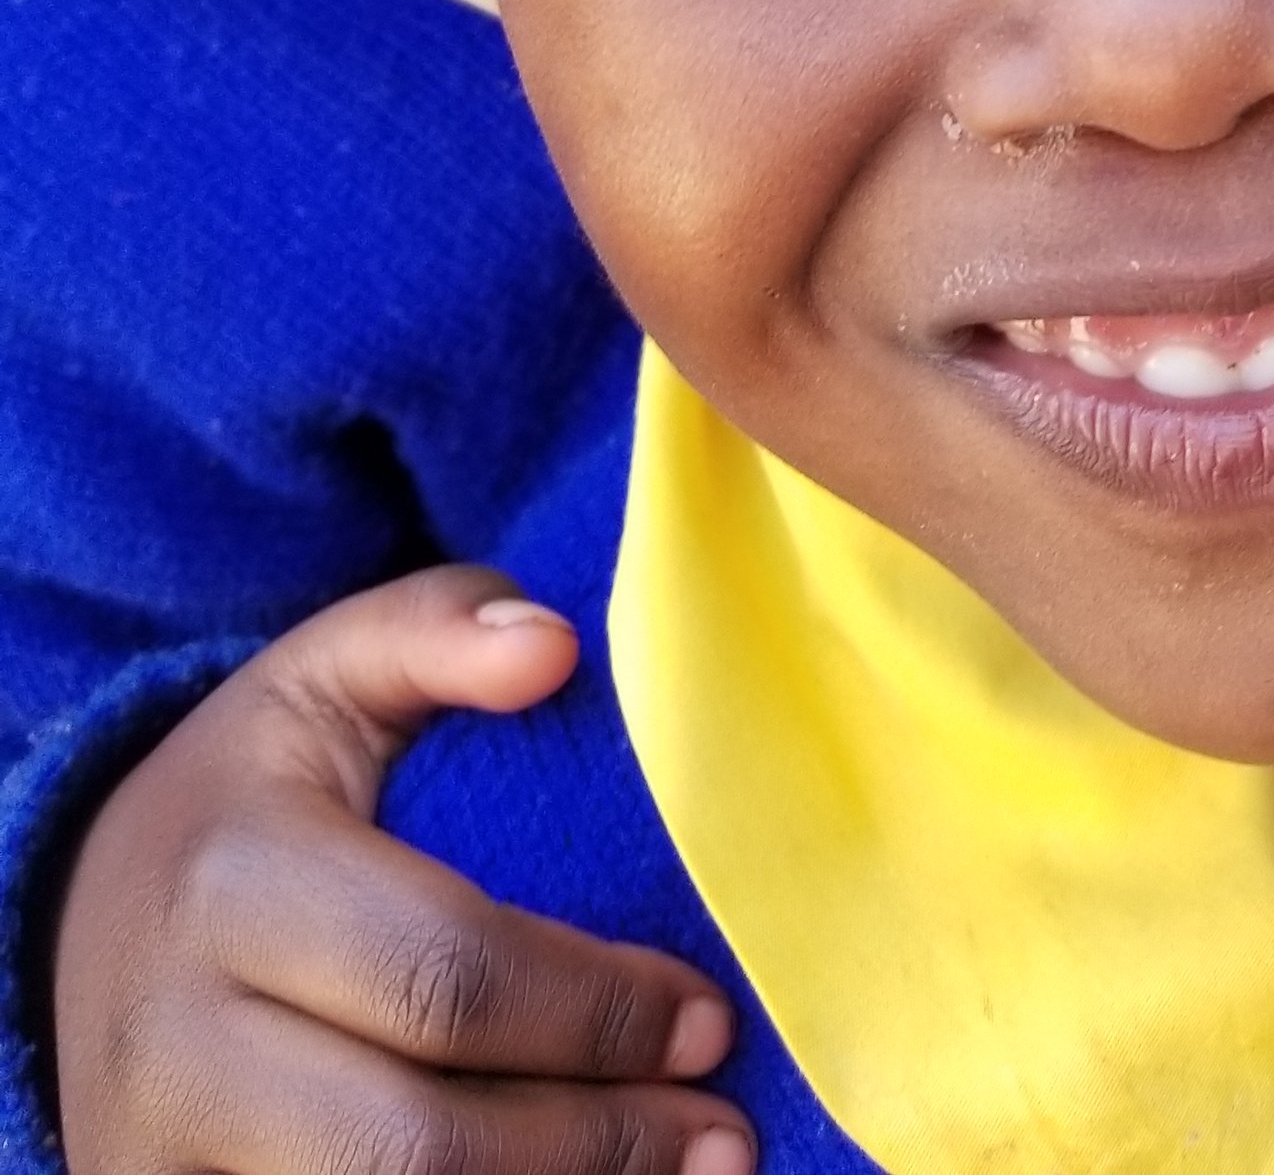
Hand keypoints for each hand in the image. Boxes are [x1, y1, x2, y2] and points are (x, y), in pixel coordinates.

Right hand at [54, 565, 752, 1174]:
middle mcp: (178, 1045)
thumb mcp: (324, 676)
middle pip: (415, 1142)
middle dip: (592, 1144)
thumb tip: (553, 647)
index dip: (594, 1009)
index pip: (443, 972)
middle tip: (721, 1133)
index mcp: (230, 882)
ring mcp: (161, 1163)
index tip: (710, 1017)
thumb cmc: (252, 790)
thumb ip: (440, 628)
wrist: (75, 923)